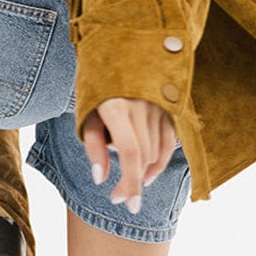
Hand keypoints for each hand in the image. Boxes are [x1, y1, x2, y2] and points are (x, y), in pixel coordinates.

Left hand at [81, 97, 176, 213]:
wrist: (118, 49)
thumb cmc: (96, 86)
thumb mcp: (86, 114)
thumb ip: (93, 147)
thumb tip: (100, 179)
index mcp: (117, 106)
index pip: (130, 153)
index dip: (131, 182)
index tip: (129, 206)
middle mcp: (141, 105)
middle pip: (143, 157)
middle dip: (131, 182)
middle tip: (117, 196)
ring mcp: (158, 104)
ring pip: (155, 152)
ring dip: (142, 171)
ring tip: (125, 172)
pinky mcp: (169, 106)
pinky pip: (168, 143)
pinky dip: (158, 161)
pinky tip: (147, 173)